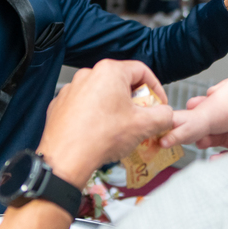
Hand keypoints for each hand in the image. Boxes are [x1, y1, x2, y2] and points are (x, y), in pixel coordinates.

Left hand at [37, 59, 172, 183]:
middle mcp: (88, 75)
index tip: (159, 103)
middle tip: (142, 118)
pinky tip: (101, 132)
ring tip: (122, 129)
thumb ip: (163, 116)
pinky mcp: (61, 104)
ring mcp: (72, 89)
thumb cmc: (100, 137)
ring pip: (102, 94)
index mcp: (109, 72)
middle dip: (135, 100)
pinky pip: (85, 105)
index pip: (142, 71)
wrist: (66, 157)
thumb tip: (166, 115)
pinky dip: (95, 115)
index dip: (156, 88)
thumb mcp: (144, 126)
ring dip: (115, 108)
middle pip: (121, 82)